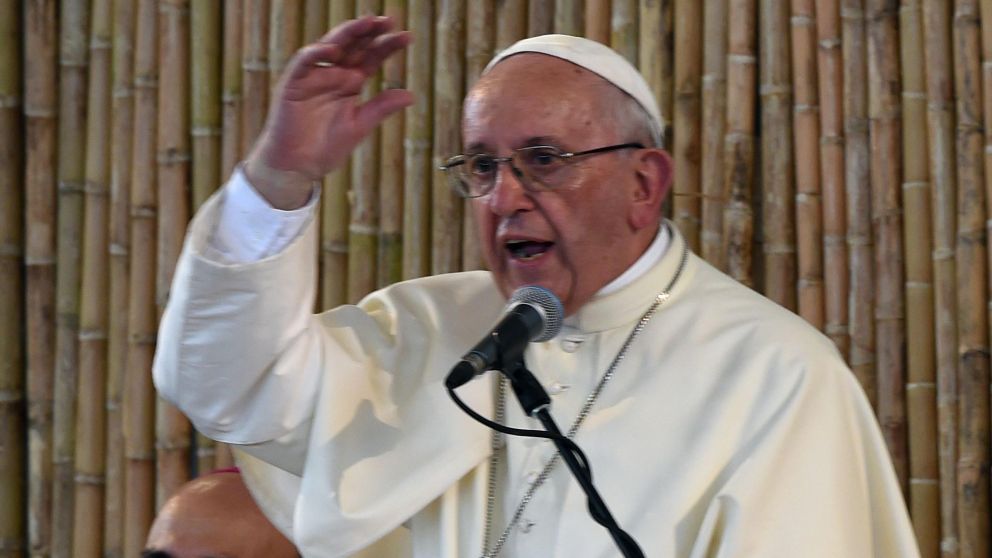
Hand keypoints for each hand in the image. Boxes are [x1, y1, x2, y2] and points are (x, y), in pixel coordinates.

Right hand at [245, 16, 413, 208]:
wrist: (298, 166)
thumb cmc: (326, 148)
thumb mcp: (359, 126)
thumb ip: (381, 108)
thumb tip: (411, 95)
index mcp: (350, 83)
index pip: (372, 57)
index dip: (388, 46)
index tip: (407, 37)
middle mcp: (333, 74)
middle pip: (354, 46)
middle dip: (370, 32)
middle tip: (389, 20)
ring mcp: (313, 76)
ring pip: (331, 46)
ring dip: (348, 33)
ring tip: (367, 23)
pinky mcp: (293, 83)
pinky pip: (304, 62)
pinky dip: (316, 53)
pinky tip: (334, 50)